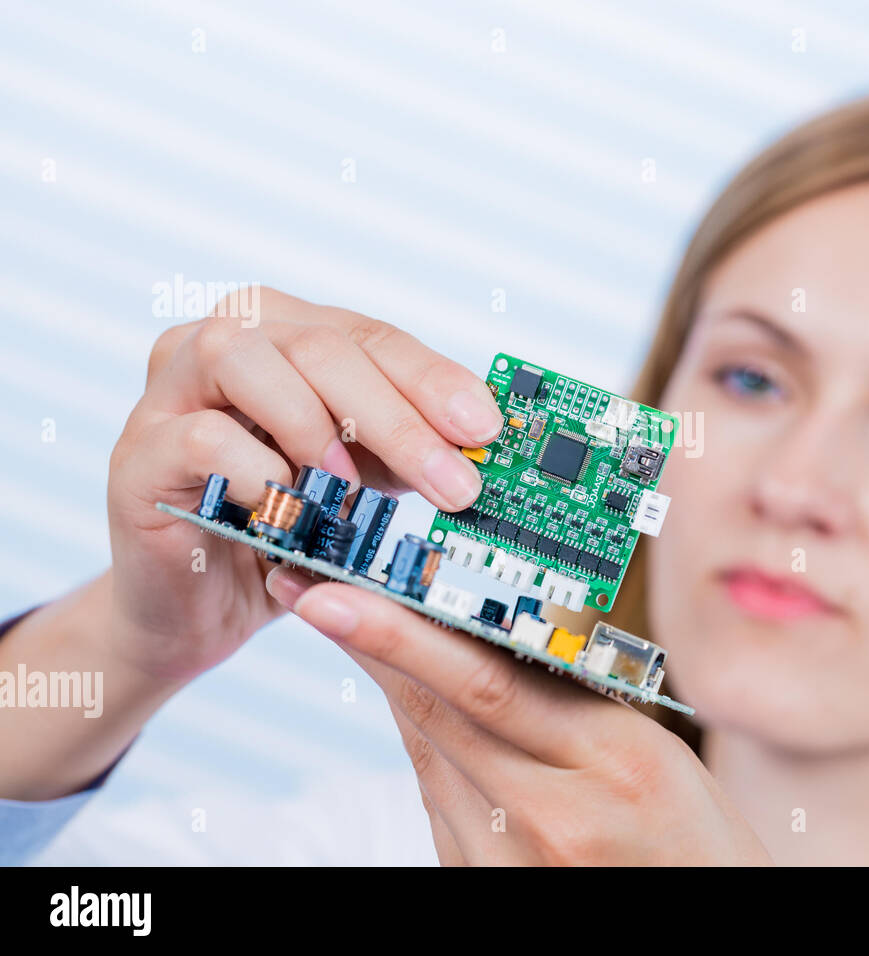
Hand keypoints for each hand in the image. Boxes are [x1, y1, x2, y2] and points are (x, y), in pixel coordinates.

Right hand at [106, 288, 503, 683]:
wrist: (201, 607)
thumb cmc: (289, 527)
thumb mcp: (366, 478)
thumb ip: (409, 447)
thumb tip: (483, 442)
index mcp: (287, 332)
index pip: (372, 336)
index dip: (434, 381)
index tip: (486, 430)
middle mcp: (225, 341)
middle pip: (320, 344)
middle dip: (398, 417)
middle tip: (453, 485)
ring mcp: (170, 390)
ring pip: (244, 359)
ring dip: (318, 426)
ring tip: (357, 491)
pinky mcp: (138, 451)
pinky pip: (202, 435)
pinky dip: (260, 472)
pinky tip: (294, 510)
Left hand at [267, 569, 771, 864]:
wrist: (704, 919)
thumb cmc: (695, 837)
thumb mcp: (657, 750)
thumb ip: (578, 698)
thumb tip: (495, 634)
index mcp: (612, 760)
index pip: (487, 682)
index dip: (403, 633)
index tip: (343, 591)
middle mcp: (551, 814)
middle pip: (437, 713)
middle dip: (367, 644)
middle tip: (310, 591)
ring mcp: (508, 861)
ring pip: (428, 753)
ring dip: (389, 686)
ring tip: (351, 626)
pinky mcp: (479, 885)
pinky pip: (437, 799)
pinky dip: (421, 744)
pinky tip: (411, 705)